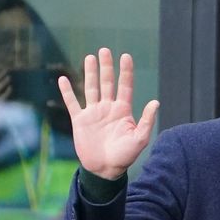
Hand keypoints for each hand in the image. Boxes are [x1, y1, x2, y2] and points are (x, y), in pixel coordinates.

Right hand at [59, 47, 158, 178]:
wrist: (105, 169)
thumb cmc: (125, 156)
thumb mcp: (140, 138)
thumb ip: (147, 120)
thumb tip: (156, 102)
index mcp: (123, 111)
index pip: (125, 87)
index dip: (125, 72)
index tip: (126, 56)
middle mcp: (108, 108)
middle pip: (107, 83)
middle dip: (107, 67)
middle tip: (105, 50)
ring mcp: (93, 113)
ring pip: (91, 88)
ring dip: (90, 73)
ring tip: (90, 57)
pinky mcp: (80, 120)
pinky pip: (72, 103)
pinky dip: (67, 91)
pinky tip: (64, 79)